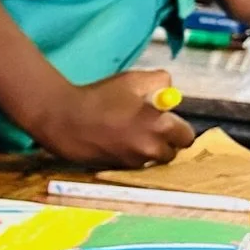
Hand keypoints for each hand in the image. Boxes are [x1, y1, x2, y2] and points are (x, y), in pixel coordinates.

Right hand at [30, 69, 194, 165]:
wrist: (63, 119)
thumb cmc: (99, 97)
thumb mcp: (133, 79)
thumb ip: (160, 81)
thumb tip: (169, 90)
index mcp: (161, 127)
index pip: (186, 136)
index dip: (178, 127)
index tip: (167, 121)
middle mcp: (151, 149)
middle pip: (172, 153)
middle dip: (164, 142)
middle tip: (149, 129)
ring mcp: (134, 163)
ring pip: (151, 160)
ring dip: (146, 149)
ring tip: (127, 134)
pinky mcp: (117, 170)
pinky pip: (132, 164)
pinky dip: (128, 155)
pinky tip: (112, 141)